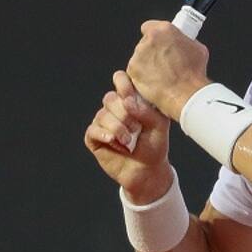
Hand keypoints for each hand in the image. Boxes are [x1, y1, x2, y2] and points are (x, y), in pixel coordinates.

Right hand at [84, 70, 173, 201]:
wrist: (147, 170)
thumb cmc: (155, 145)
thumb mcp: (158, 125)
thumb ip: (146, 110)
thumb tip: (127, 101)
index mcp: (131, 100)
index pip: (121, 80)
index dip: (123, 84)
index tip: (130, 96)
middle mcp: (115, 109)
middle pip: (110, 98)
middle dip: (123, 113)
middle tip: (136, 127)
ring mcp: (103, 123)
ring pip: (102, 115)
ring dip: (117, 128)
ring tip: (128, 141)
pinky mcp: (95, 138)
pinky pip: (93, 130)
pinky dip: (104, 135)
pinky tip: (114, 141)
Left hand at [126, 20, 211, 120]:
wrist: (185, 93)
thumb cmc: (192, 74)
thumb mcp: (198, 49)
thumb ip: (186, 41)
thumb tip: (184, 43)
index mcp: (164, 30)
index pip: (150, 26)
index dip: (155, 34)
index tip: (160, 40)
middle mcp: (149, 40)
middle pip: (146, 42)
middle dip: (153, 50)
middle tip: (166, 60)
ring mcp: (138, 55)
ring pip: (140, 57)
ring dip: (148, 63)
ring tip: (163, 74)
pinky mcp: (132, 70)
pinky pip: (136, 71)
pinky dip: (143, 76)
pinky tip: (156, 81)